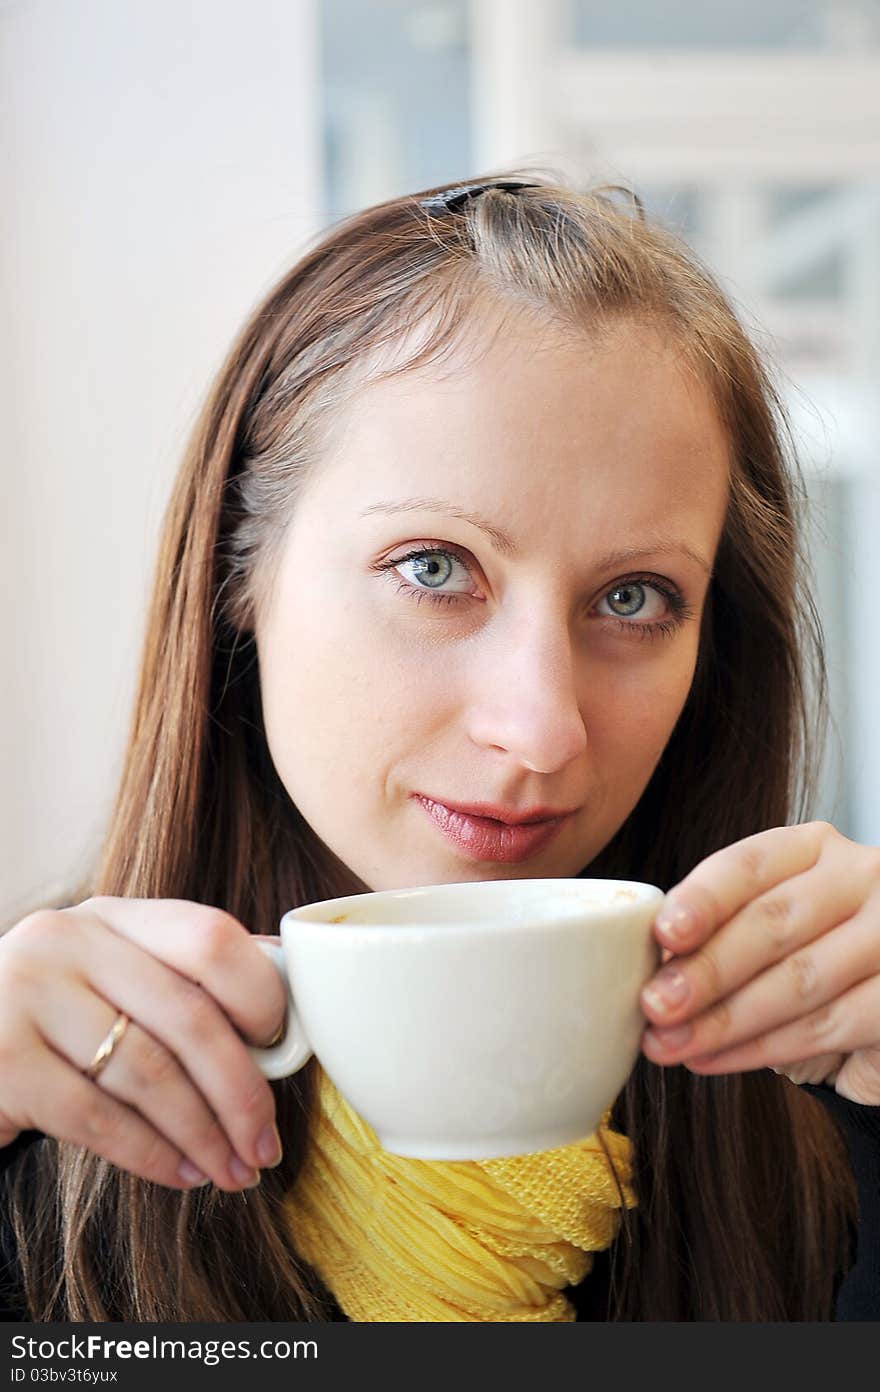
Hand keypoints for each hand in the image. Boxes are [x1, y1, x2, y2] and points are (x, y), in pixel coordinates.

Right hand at [0, 898, 288, 1189]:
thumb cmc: (53, 1026)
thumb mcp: (111, 980)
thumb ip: (184, 976)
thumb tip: (289, 985)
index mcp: (110, 915)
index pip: (208, 935)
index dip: (260, 994)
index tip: (282, 1047)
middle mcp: (65, 940)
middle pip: (188, 1014)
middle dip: (242, 1091)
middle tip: (267, 1143)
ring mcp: (26, 995)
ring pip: (149, 1073)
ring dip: (204, 1134)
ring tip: (234, 1171)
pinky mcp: (0, 1060)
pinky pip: (98, 1118)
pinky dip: (152, 1154)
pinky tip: (183, 1174)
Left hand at [638, 823, 879, 1104]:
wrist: (873, 1015)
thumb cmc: (804, 959)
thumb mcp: (762, 929)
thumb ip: (716, 931)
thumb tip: (651, 963)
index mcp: (813, 848)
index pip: (750, 863)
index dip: (704, 899)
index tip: (663, 933)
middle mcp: (861, 877)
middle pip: (773, 922)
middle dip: (706, 970)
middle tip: (655, 1005)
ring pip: (799, 980)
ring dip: (725, 1019)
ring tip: (671, 1043)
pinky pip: (829, 1024)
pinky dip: (764, 1048)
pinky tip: (716, 1058)